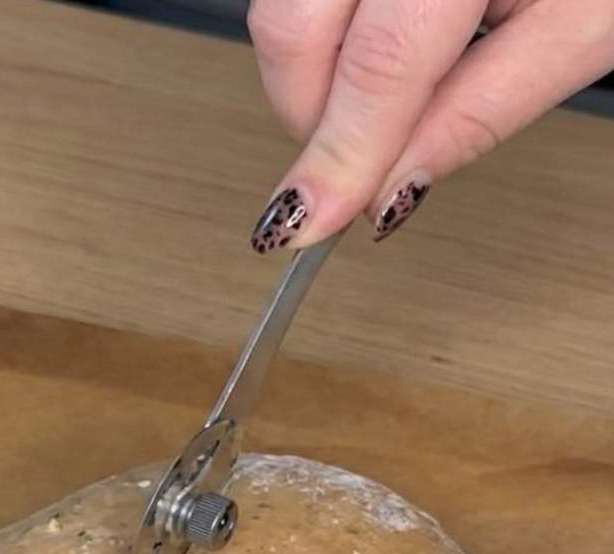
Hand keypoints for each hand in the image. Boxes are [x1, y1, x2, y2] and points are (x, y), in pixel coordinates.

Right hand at [245, 0, 613, 248]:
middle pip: (293, 28)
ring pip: (281, 9)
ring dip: (312, 75)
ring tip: (384, 91)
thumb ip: (484, 109)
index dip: (341, 153)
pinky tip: (376, 46)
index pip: (377, 63)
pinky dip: (322, 37)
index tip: (311, 221)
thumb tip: (391, 189)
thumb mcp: (584, 24)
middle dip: (310, 115)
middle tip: (359, 158)